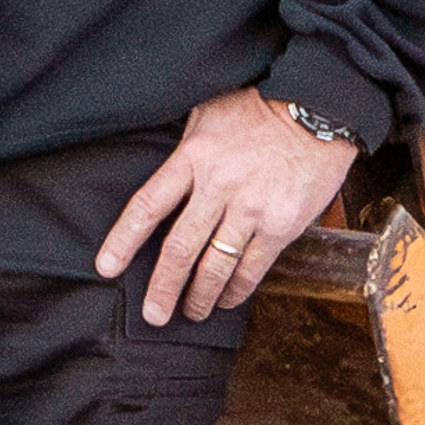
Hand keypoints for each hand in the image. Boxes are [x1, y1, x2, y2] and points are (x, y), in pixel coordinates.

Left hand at [98, 87, 356, 325]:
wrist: (317, 109)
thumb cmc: (259, 109)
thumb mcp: (209, 115)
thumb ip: (186, 151)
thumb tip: (165, 183)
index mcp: (194, 156)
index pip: (148, 205)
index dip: (123, 240)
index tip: (106, 267)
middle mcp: (219, 186)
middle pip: (180, 248)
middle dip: (163, 287)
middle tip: (153, 315)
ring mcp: (251, 208)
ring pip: (216, 266)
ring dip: (201, 296)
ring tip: (192, 312)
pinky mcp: (281, 225)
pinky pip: (252, 268)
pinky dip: (237, 290)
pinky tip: (227, 299)